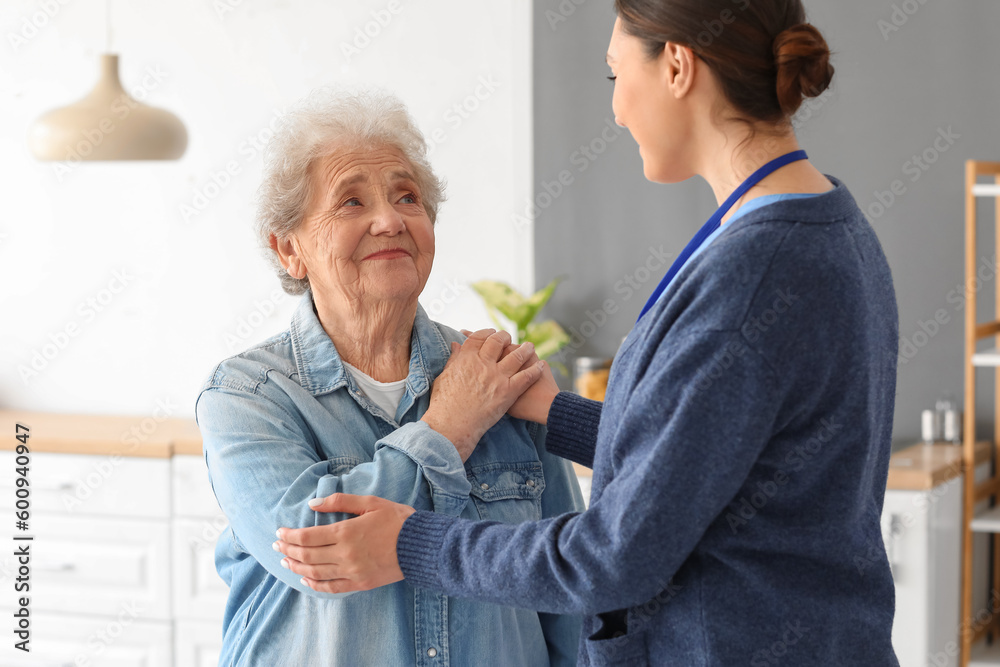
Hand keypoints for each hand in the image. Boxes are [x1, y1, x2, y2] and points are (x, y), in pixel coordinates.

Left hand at [274, 493, 413, 593]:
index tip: (279, 533)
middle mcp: (345, 555)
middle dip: (287, 551)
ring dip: (296, 567)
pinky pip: (331, 588)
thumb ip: (339, 501)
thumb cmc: (397, 520)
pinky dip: (314, 584)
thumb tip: (312, 504)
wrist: (421, 546)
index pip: (307, 537)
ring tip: (285, 561)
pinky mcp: (360, 583)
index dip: (289, 536)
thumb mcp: (370, 502)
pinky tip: (305, 579)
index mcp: (346, 533)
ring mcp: (352, 571)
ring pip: (315, 573)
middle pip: (307, 556)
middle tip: (276, 546)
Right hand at [422, 328, 543, 459]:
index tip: (491, 333)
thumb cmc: (444, 405)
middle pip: (498, 342)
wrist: (453, 425)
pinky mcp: (508, 391)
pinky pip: (526, 376)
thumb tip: (456, 345)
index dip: (486, 333)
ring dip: (525, 349)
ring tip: (529, 346)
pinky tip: (540, 365)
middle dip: (504, 337)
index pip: (479, 337)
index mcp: (466, 359)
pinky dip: (535, 369)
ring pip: (516, 356)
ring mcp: (497, 377)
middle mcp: (483, 364)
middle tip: (508, 337)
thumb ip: (453, 360)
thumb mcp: (444, 378)